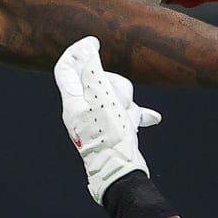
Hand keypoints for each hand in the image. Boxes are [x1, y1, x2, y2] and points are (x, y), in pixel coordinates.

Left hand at [54, 36, 163, 202]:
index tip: (93, 43)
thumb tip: (86, 48)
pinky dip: (137, 114)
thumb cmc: (110, 136)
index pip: (65, 69)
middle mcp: (80, 113)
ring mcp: (96, 123)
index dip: (77, 52)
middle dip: (113, 82)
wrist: (121, 174)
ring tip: (131, 112)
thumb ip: (92, 70)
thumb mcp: (102, 97)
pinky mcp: (111, 133)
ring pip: (112, 97)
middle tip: (120, 95)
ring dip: (127, 99)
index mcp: (71, 104)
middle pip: (95, 82)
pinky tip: (151, 117)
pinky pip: (124, 116)